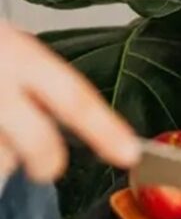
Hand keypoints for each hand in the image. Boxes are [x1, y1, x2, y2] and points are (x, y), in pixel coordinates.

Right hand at [0, 23, 138, 181]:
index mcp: (19, 55)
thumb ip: (37, 85)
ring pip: (2, 159)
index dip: (104, 128)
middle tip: (45, 168)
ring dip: (0, 155)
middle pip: (37, 144)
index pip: (73, 97)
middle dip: (46, 162)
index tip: (128, 153)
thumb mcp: (10, 50)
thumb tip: (77, 131)